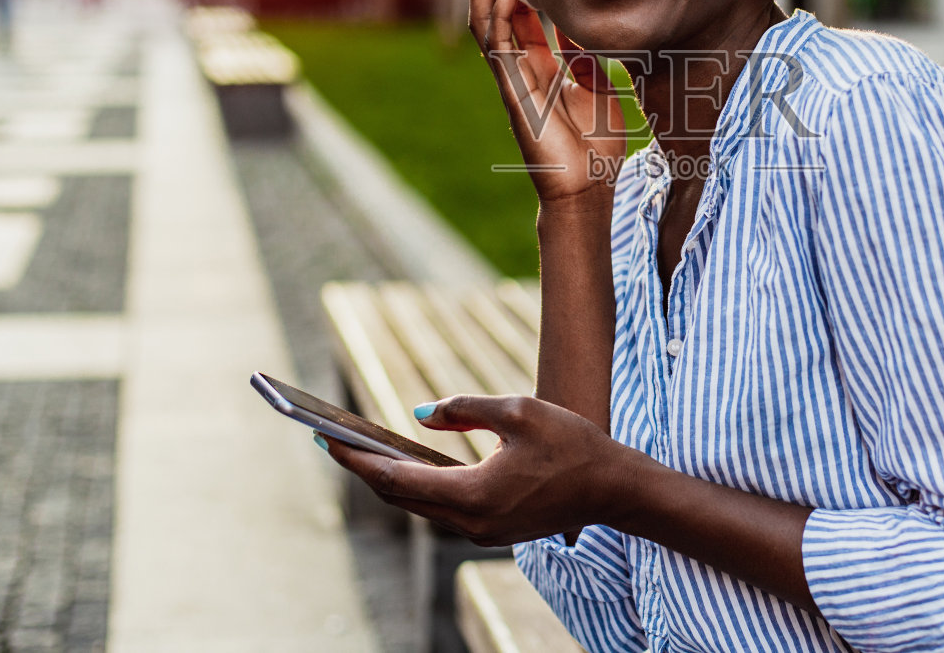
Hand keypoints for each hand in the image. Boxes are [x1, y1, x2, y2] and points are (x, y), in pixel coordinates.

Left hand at [320, 394, 638, 545]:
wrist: (613, 488)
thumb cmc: (571, 444)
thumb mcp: (518, 410)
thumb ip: (465, 409)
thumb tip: (420, 415)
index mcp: (472, 495)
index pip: (396, 481)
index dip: (359, 460)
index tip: (330, 440)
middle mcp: (470, 524)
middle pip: (401, 499)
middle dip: (367, 470)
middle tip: (337, 440)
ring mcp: (481, 533)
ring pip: (421, 507)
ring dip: (393, 480)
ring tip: (365, 450)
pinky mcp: (492, 531)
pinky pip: (444, 509)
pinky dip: (421, 488)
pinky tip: (410, 466)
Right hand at [468, 0, 631, 206]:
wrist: (590, 188)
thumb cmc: (594, 145)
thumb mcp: (598, 87)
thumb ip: (587, 58)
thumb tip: (583, 30)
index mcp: (539, 65)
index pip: (518, 12)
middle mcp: (519, 68)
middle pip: (494, 7)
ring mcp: (512, 80)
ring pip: (487, 21)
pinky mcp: (513, 96)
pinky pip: (500, 49)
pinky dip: (502, 16)